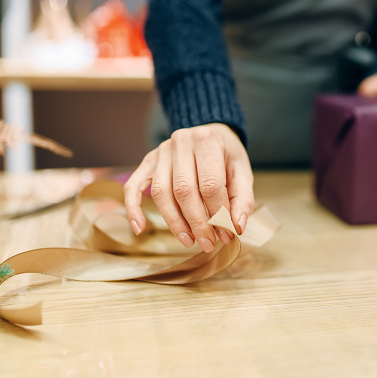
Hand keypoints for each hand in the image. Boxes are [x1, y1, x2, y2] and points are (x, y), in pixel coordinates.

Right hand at [123, 123, 254, 252]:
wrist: (211, 133)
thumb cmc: (227, 156)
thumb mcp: (243, 172)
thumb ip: (243, 199)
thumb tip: (237, 226)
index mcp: (208, 141)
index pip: (210, 185)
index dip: (218, 214)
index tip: (227, 234)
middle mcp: (181, 142)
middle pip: (184, 190)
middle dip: (197, 223)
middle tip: (208, 243)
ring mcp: (161, 151)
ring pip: (161, 192)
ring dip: (174, 222)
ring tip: (188, 240)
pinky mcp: (148, 161)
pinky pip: (134, 186)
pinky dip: (134, 209)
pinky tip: (139, 229)